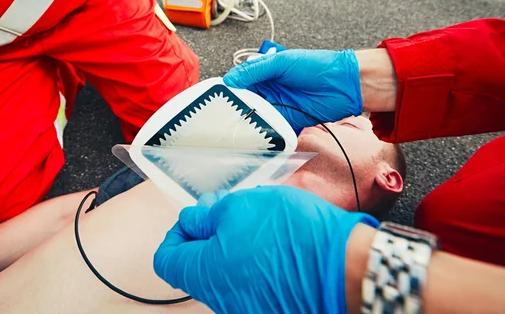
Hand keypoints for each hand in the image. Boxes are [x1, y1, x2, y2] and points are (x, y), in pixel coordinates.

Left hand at [153, 186, 378, 313]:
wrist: (345, 268)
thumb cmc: (290, 234)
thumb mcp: (241, 207)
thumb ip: (207, 215)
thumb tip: (191, 219)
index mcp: (203, 274)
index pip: (166, 259)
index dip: (176, 233)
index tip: (195, 217)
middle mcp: (219, 299)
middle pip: (197, 266)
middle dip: (208, 234)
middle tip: (230, 211)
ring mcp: (245, 307)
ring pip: (225, 273)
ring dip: (232, 246)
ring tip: (258, 223)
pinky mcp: (269, 307)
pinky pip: (248, 283)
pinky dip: (252, 261)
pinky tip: (274, 242)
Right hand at [223, 48, 362, 132]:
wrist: (344, 84)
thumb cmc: (316, 66)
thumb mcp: (282, 62)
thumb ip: (256, 70)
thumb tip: (230, 79)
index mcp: (265, 74)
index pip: (241, 83)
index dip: (229, 90)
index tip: (216, 97)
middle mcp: (269, 92)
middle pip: (245, 103)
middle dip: (235, 109)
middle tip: (221, 117)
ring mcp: (278, 108)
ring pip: (256, 117)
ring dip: (247, 123)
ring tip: (233, 129)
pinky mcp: (287, 123)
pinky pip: (271, 129)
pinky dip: (263, 133)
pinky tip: (254, 137)